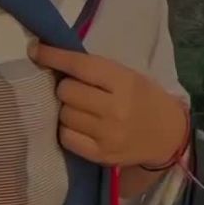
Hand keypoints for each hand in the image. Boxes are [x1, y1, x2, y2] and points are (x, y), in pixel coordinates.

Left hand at [31, 43, 187, 168]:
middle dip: (65, 87)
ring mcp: (107, 134)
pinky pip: (66, 137)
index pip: (80, 66)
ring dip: (67, 109)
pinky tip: (80, 126)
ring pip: (64, 114)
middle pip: (66, 91)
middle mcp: (114, 108)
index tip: (35, 49)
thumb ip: (97, 71)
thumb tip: (54, 63)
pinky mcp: (100, 155)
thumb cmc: (145, 97)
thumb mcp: (128, 76)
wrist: (168, 134)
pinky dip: (68, 129)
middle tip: (76, 89)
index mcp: (123, 81)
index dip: (54, 56)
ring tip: (81, 109)